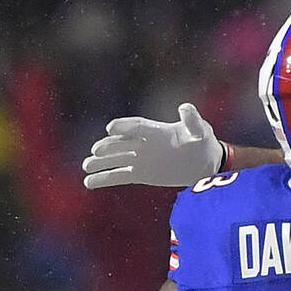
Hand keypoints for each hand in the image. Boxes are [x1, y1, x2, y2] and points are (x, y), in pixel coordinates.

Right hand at [82, 103, 225, 188]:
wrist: (205, 163)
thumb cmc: (203, 142)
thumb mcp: (200, 130)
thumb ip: (192, 120)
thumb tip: (185, 108)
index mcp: (157, 130)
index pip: (137, 126)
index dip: (124, 127)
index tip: (111, 129)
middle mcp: (145, 143)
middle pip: (122, 143)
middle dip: (109, 146)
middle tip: (96, 151)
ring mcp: (141, 159)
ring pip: (117, 160)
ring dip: (101, 162)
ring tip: (86, 165)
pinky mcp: (141, 174)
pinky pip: (120, 175)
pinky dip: (105, 179)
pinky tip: (89, 182)